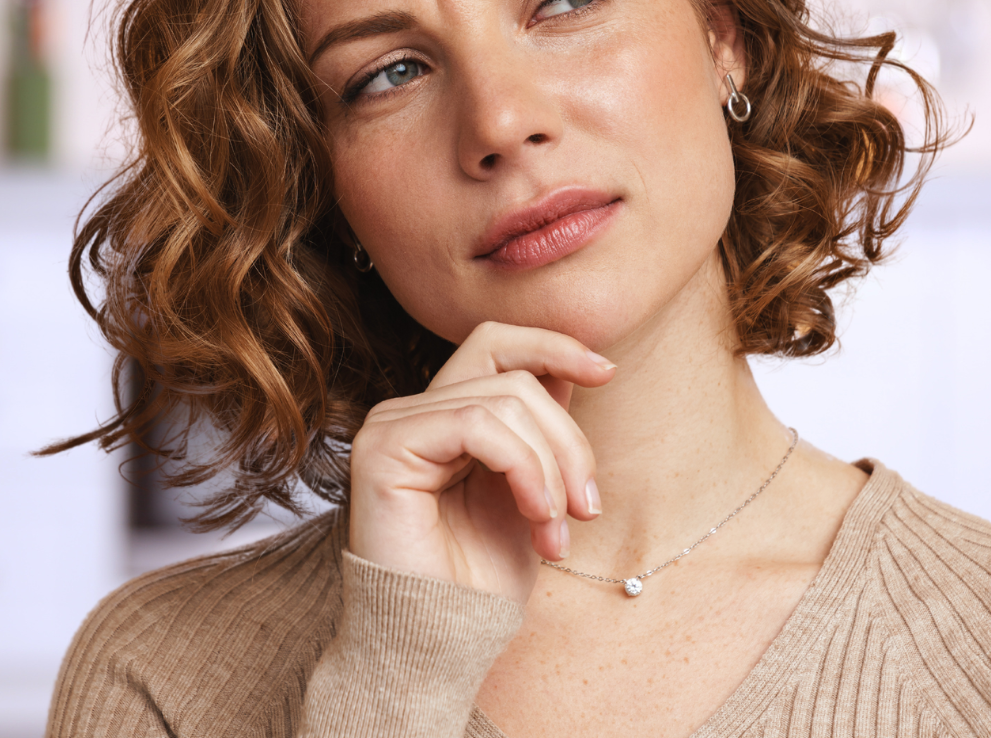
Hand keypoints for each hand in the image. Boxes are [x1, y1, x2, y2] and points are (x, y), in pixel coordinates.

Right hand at [348, 321, 615, 603]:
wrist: (439, 646)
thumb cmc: (479, 580)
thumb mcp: (531, 489)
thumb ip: (540, 429)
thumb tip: (575, 368)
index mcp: (442, 415)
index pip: (495, 344)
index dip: (552, 345)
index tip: (606, 371)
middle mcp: (411, 410)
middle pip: (514, 376)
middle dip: (568, 439)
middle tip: (589, 507)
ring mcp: (392, 424)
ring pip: (505, 401)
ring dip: (552, 469)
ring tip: (558, 533)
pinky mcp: (384, 446)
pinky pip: (478, 426)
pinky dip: (525, 469)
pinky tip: (536, 519)